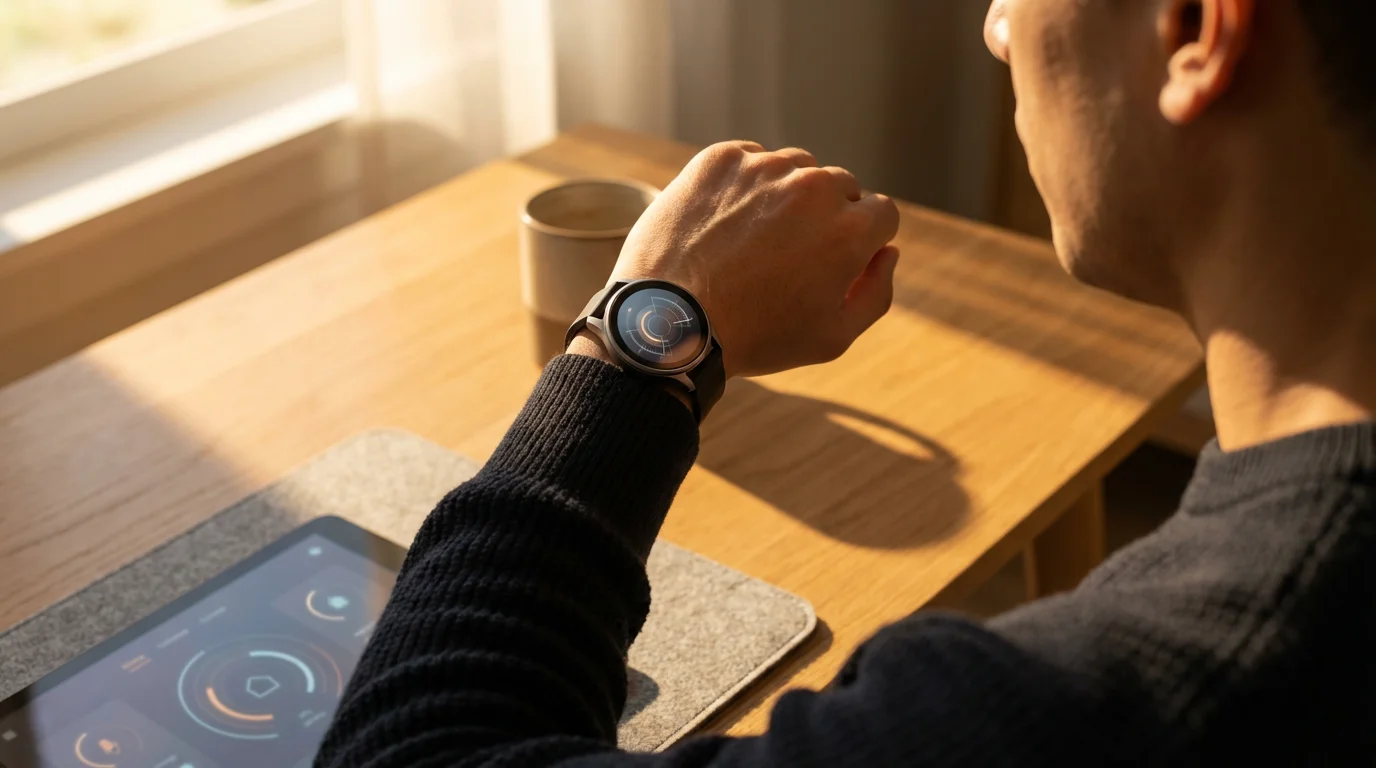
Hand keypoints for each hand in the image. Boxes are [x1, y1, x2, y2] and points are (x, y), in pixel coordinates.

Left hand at [607, 141, 900, 377]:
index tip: (835, 260)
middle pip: (842, 187)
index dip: (863, 239)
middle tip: (789, 255)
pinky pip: (752, 160)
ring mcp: (765, 167)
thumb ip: (876, 292)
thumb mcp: (832, 338)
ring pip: (797, 168)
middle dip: (827, 216)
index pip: (882, 212)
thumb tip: (887, 252)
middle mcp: (813, 188)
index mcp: (849, 230)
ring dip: (788, 194)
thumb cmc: (753, 337)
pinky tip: (727, 222)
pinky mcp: (721, 159)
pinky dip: (746, 185)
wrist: (668, 321)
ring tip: (755, 239)